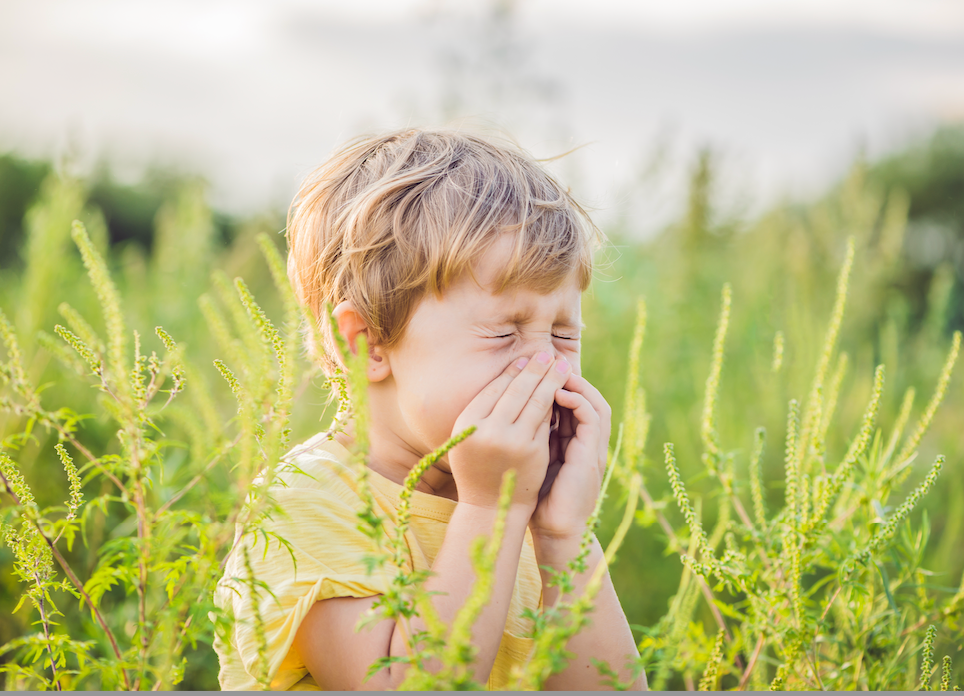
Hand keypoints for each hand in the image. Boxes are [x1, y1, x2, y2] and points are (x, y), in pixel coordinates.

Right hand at [449, 352, 573, 510]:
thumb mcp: (468, 438)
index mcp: (466, 423)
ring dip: (550, 380)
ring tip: (560, 365)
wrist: (489, 507)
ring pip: (536, 402)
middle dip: (535, 369)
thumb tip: (510, 374)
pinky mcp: (533, 451)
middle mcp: (488, 430)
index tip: (525, 358)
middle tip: (547, 353)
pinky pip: (546, 420)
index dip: (512, 371)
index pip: (494, 388)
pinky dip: (555, 403)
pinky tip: (562, 390)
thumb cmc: (477, 468)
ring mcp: (512, 441)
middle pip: (516, 390)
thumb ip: (483, 411)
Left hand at [529, 373, 611, 541]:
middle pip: (588, 397)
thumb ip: (531, 437)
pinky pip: (592, 418)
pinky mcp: (592, 456)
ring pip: (595, 403)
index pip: (573, 402)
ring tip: (554, 371)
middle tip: (547, 360)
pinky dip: (577, 402)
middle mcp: (588, 442)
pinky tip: (557, 394)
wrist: (554, 530)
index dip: (557, 383)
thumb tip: (508, 412)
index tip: (535, 368)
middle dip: (568, 377)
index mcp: (575, 442)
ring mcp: (593, 448)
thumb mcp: (533, 459)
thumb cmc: (537, 498)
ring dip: (576, 384)